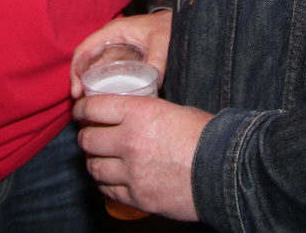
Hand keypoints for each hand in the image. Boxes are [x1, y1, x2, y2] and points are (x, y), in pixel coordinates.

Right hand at [70, 11, 171, 98]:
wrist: (174, 22)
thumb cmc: (165, 26)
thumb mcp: (161, 41)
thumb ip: (158, 60)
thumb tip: (154, 83)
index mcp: (112, 31)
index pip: (85, 49)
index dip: (76, 69)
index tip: (76, 90)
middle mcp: (108, 40)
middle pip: (85, 61)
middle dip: (79, 82)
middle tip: (80, 104)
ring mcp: (113, 50)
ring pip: (93, 68)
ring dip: (88, 85)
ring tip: (88, 105)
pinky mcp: (120, 59)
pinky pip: (105, 72)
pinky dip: (100, 84)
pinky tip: (102, 99)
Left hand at [74, 95, 209, 222]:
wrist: (226, 171)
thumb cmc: (206, 137)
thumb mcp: (174, 110)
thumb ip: (146, 112)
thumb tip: (130, 113)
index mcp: (139, 113)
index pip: (93, 107)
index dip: (81, 109)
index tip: (80, 111)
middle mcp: (130, 141)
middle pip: (88, 139)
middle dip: (86, 137)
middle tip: (90, 136)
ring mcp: (132, 172)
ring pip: (95, 167)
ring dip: (94, 162)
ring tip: (99, 159)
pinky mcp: (138, 197)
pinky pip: (108, 190)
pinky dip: (106, 184)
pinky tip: (111, 178)